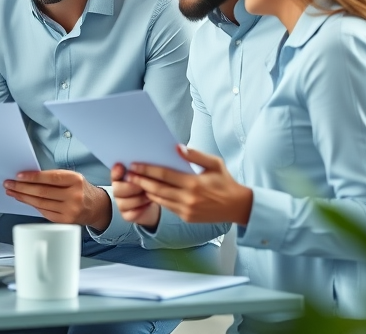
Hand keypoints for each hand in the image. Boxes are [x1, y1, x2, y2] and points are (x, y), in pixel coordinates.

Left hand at [4, 169, 111, 229]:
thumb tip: (29, 177)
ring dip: (23, 197)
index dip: (32, 177)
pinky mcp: (65, 221)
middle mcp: (74, 196)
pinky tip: (24, 200)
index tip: (18, 176)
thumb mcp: (72, 178)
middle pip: (42, 192)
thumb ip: (54, 178)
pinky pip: (44, 212)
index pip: (50, 178)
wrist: (96, 207)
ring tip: (12, 192)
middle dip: (22, 187)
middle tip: (9, 184)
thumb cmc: (81, 190)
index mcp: (75, 180)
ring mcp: (70, 210)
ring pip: (40, 203)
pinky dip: (32, 205)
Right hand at [111, 163, 159, 228]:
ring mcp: (121, 203)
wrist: (153, 201)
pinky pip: (132, 214)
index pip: (114, 173)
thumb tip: (142, 163)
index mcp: (119, 176)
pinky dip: (142, 209)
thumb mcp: (147, 174)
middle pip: (117, 189)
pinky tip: (149, 204)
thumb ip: (141, 168)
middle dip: (133, 186)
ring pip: (125, 203)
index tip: (122, 167)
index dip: (116, 171)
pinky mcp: (126, 215)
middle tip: (145, 185)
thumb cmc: (150, 184)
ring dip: (140, 198)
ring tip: (151, 194)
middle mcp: (117, 190)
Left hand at [127, 145, 252, 224]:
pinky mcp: (186, 217)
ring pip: (159, 200)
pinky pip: (167, 207)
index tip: (134, 165)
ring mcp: (186, 210)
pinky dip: (157, 199)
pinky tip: (149, 192)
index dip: (147, 170)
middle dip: (140, 181)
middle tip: (128, 174)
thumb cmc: (225, 181)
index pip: (164, 175)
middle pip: (157, 189)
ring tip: (135, 183)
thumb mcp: (214, 163)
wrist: (237, 207)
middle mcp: (188, 199)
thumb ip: (195, 155)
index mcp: (194, 184)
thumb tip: (177, 147)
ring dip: (146, 191)